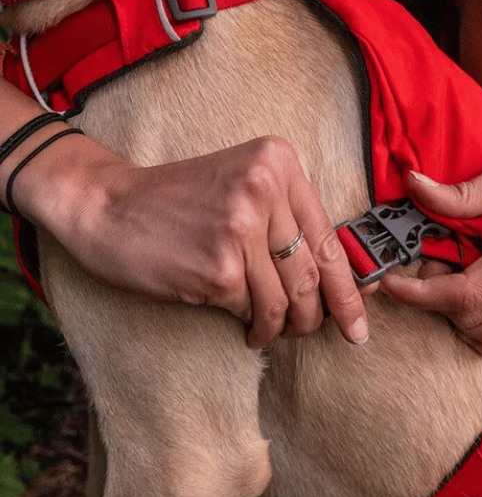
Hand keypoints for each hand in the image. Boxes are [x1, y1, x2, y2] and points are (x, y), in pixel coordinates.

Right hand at [22, 134, 367, 347]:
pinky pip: (253, 310)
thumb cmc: (179, 201)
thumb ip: (288, 221)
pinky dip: (253, 327)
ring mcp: (241, 228)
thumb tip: (338, 281)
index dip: (349, 288)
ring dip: (282, 327)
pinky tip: (245, 328)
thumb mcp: (242, 187)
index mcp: (278, 162)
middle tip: (312, 333)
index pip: (328, 238)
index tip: (359, 322)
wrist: (107, 205)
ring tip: (270, 331)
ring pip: (286, 299)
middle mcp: (264, 188)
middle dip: (318, 316)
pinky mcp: (219, 267)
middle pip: (312, 273)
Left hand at [380, 114, 481, 356]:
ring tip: (449, 282)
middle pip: (477, 320)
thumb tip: (416, 186)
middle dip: (435, 302)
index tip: (391, 282)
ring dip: (463, 321)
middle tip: (422, 264)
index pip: (469, 293)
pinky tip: (476, 296)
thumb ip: (469, 189)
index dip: (421, 295)